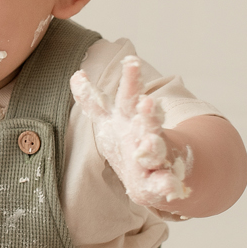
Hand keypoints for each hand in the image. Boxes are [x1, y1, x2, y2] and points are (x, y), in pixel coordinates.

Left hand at [71, 54, 192, 210]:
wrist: (159, 172)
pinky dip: (168, 185)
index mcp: (130, 118)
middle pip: (145, 119)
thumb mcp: (110, 121)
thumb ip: (93, 101)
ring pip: (156, 149)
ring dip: (153, 146)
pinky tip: (169, 186)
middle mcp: (144, 133)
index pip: (127, 96)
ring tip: (149, 145)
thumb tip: (76, 75)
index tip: (131, 61)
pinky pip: (165, 183)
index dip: (130, 80)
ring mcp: (155, 157)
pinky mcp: (161, 181)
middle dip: (147, 112)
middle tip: (146, 102)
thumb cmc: (129, 141)